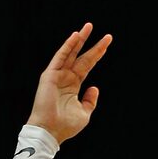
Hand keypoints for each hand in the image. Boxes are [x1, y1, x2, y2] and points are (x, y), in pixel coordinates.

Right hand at [26, 23, 112, 142]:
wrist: (50, 131)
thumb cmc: (65, 126)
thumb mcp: (84, 113)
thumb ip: (90, 101)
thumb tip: (95, 87)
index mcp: (73, 85)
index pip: (88, 65)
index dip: (97, 54)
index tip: (107, 43)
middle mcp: (66, 77)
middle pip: (82, 57)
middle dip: (93, 45)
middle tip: (106, 35)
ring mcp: (58, 75)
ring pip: (70, 53)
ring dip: (79, 40)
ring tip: (88, 27)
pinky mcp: (50, 75)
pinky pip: (60, 57)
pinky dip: (67, 47)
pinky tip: (75, 37)